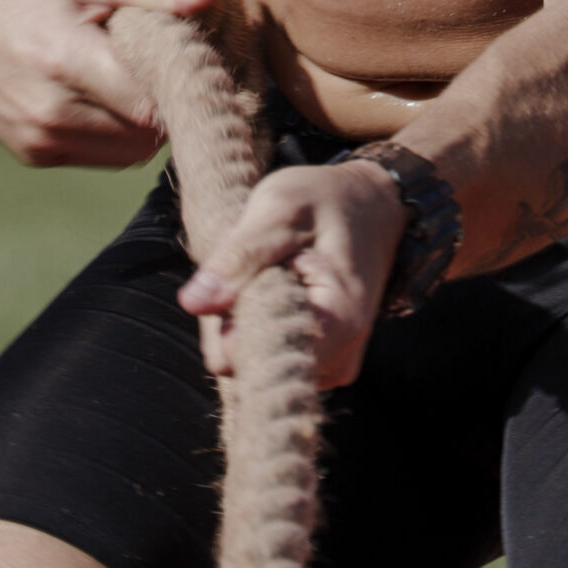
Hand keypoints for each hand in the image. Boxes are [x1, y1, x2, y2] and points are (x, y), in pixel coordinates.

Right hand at [0, 0, 218, 168]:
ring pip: (129, 152)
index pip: (149, 100)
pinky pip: (102, 156)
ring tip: (138, 77)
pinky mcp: (32, 153)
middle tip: (172, 65)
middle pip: (146, 132)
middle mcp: (46, 109)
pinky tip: (111, 94)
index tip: (196, 56)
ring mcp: (35, 138)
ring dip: (146, 123)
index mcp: (60, 54)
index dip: (182, 83)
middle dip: (169, 103)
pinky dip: (118, 133)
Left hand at [177, 158, 406, 389]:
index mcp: (335, 325)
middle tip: (264, 258)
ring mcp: (330, 367)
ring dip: (248, 307)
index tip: (255, 263)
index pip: (242, 355)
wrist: (375, 204)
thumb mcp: (279, 209)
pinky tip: (281, 278)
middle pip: (242, 361)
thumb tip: (192, 304)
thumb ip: (238, 257)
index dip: (229, 309)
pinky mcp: (322, 362)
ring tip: (276, 264)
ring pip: (250, 356)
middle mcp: (337, 362)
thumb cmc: (328, 199)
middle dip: (237, 306)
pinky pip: (267, 350)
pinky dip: (261, 313)